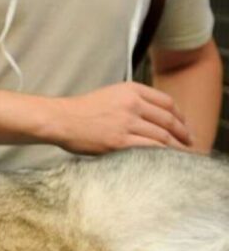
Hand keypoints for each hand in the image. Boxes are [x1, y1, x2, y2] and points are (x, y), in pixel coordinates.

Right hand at [49, 82, 192, 153]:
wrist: (60, 120)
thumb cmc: (80, 111)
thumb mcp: (109, 95)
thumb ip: (131, 101)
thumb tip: (150, 117)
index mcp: (131, 90)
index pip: (167, 102)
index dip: (181, 116)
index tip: (185, 126)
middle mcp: (132, 104)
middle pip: (169, 119)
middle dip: (184, 133)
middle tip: (190, 143)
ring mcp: (126, 123)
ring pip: (162, 135)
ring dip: (176, 146)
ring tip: (183, 155)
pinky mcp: (119, 141)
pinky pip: (149, 148)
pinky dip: (162, 154)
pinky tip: (167, 160)